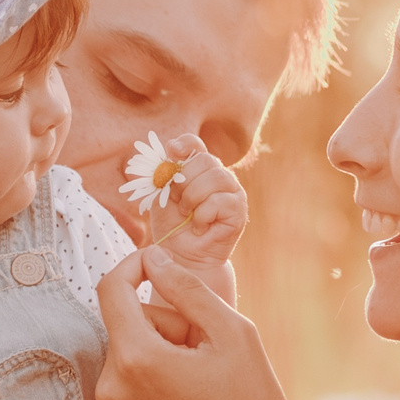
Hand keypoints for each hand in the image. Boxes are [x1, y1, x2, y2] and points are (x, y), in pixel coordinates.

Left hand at [93, 247, 307, 399]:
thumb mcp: (233, 332)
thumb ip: (186, 288)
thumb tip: (152, 258)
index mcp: (137, 359)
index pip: (111, 289)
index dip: (134, 267)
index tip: (156, 263)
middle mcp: (111, 390)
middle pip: (125, 328)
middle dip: (161, 326)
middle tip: (204, 350)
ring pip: (124, 360)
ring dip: (154, 358)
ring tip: (196, 382)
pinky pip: (123, 392)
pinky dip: (147, 389)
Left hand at [147, 135, 245, 280]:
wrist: (180, 256)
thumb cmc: (171, 226)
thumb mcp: (160, 195)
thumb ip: (163, 172)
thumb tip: (169, 150)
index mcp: (198, 169)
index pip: (195, 144)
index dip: (184, 143)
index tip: (172, 152)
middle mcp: (218, 176)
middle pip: (205, 159)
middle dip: (183, 181)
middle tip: (177, 202)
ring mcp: (232, 192)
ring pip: (215, 177)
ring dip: (192, 198)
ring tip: (187, 215)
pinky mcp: (239, 210)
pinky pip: (219, 201)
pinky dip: (202, 215)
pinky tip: (199, 227)